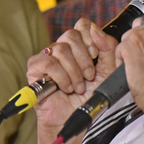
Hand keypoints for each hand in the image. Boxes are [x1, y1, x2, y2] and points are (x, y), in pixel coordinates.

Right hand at [27, 19, 118, 136]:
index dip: (90, 38)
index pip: (82, 25)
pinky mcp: (35, 68)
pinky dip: (61, 76)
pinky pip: (48, 62)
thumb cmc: (90, 96)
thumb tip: (96, 29)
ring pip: (61, 49)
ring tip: (77, 88)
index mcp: (80, 45)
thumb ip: (108, 47)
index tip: (96, 56)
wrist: (76, 118)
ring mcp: (47, 56)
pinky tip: (66, 87)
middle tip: (88, 77)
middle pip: (71, 35)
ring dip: (74, 72)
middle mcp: (63, 48)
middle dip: (84, 59)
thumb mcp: (108, 70)